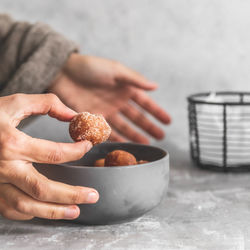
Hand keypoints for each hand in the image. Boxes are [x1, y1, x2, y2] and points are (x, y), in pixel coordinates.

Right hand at [0, 93, 98, 220]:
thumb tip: (73, 116)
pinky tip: (45, 210)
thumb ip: (46, 104)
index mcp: (12, 143)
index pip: (54, 153)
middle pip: (43, 187)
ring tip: (76, 211)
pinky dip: (30, 212)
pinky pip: (10, 209)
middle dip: (72, 194)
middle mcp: (4, 167)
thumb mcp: (15, 103)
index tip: (88, 147)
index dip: (76, 151)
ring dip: (54, 212)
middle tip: (93, 196)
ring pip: (27, 205)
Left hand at [49, 54, 170, 143]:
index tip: (168, 121)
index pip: (145, 103)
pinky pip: (107, 131)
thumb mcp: (116, 70)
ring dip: (135, 135)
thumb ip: (135, 80)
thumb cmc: (90, 67)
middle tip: (160, 137)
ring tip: (146, 143)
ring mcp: (106, 111)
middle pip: (136, 117)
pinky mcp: (93, 119)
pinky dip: (116, 139)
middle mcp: (117, 101)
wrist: (63, 72)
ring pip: (124, 127)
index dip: (156, 112)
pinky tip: (125, 145)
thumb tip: (155, 86)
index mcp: (125, 88)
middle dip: (149, 127)